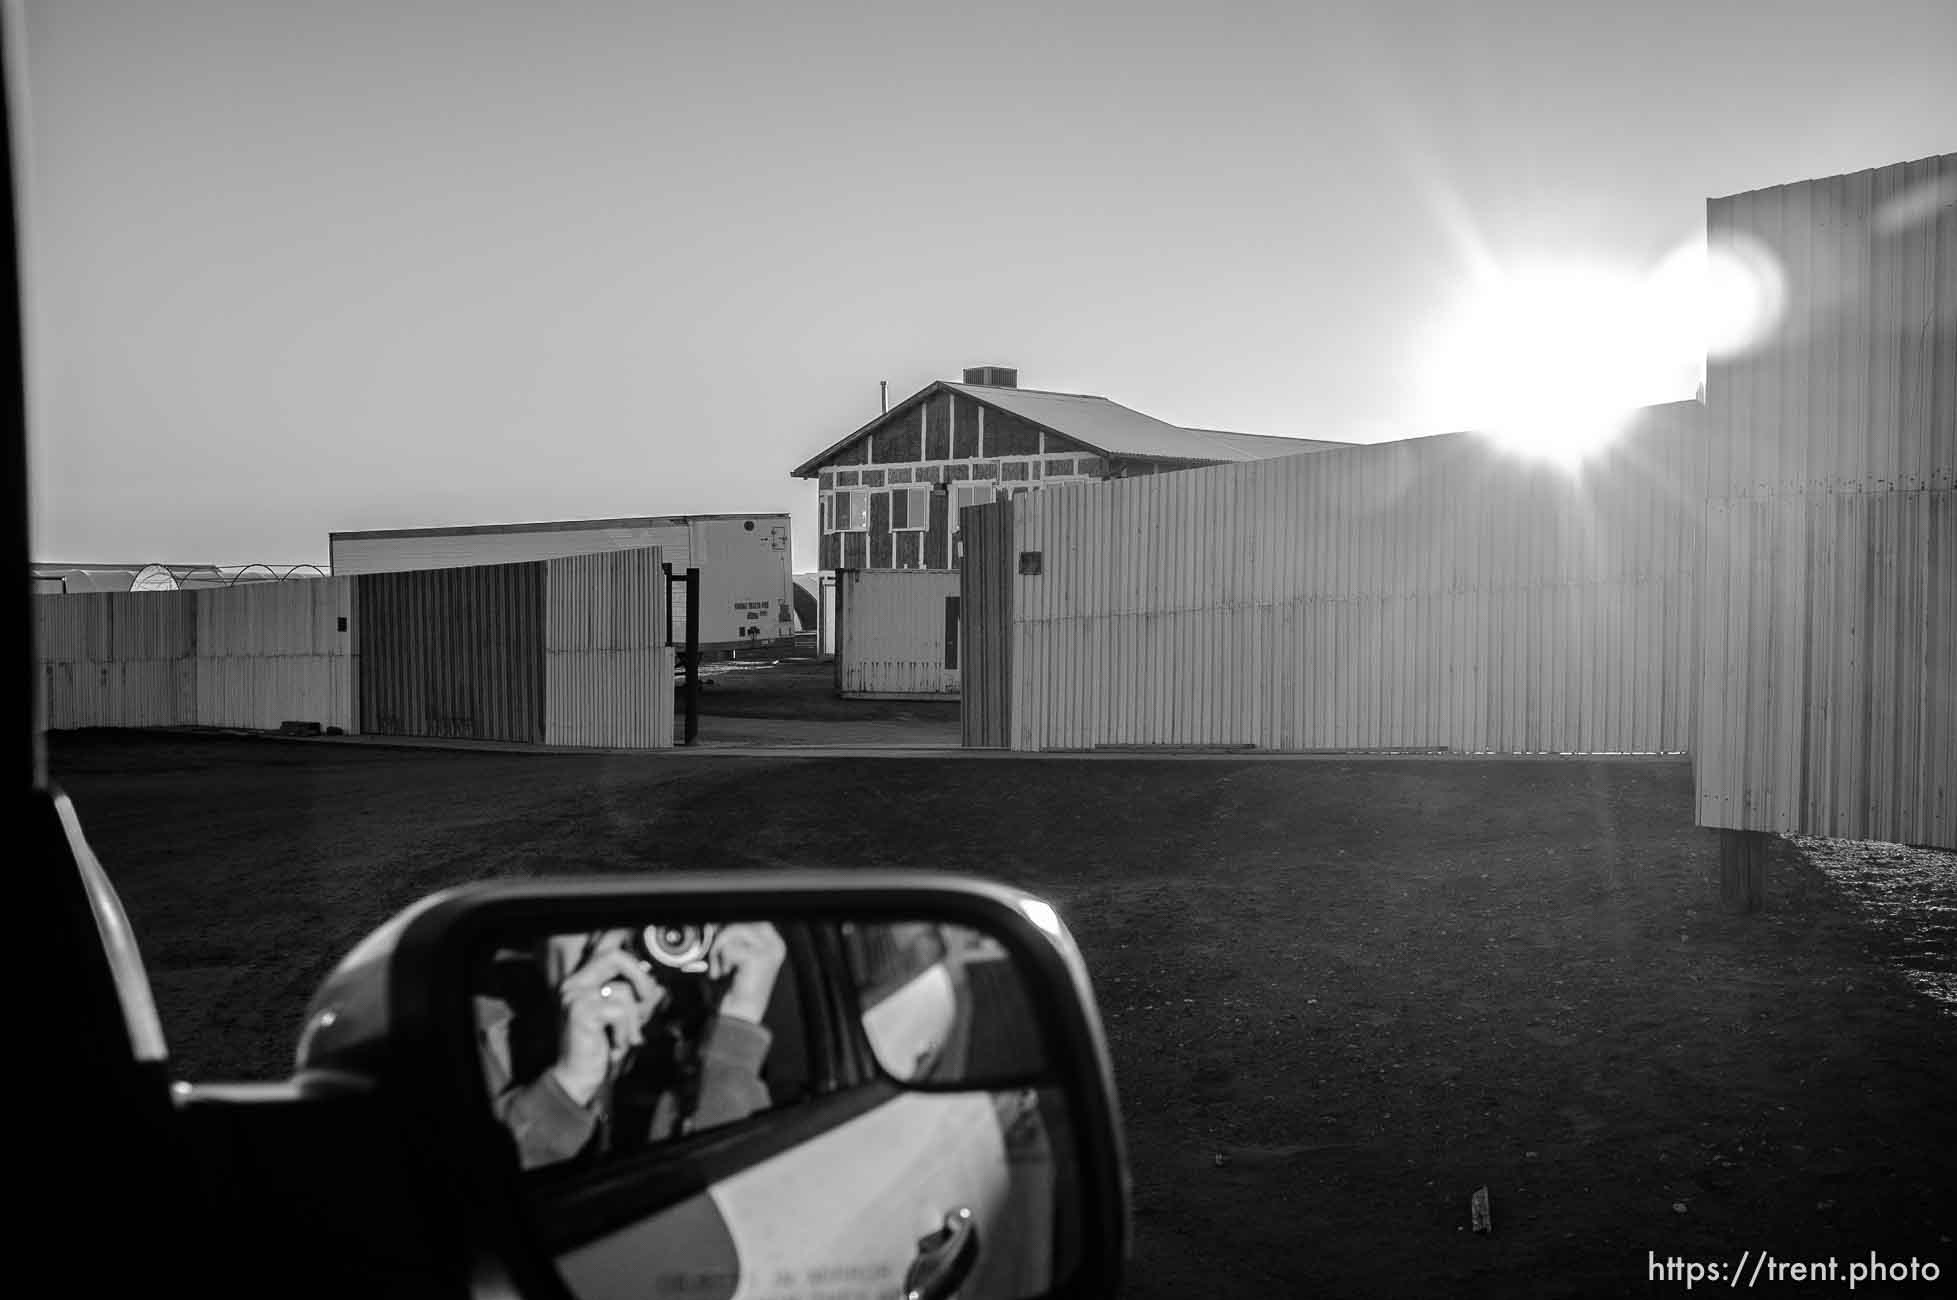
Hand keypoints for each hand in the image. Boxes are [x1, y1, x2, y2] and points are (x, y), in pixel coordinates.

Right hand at [550, 935, 663, 1106]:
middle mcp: (574, 984)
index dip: (620, 937)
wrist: (577, 1078)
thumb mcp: (620, 1018)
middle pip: (614, 956)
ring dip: (633, 1021)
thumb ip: (633, 998)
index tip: (638, 932)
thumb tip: (656, 985)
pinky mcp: (581, 1012)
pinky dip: (624, 1032)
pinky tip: (615, 1045)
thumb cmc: (600, 1047)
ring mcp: (575, 997)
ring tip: (622, 1037)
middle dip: (640, 977)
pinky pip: (620, 1011)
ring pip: (624, 993)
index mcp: (581, 982)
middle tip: (647, 998)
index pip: (602, 949)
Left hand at [708, 923, 786, 1024]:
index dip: (732, 924)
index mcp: (775, 942)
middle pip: (742, 921)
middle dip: (724, 936)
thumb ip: (738, 937)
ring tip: (721, 967)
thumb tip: (720, 921)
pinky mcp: (757, 959)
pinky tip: (725, 973)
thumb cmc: (739, 986)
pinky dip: (721, 960)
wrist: (741, 1013)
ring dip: (720, 949)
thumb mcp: (742, 956)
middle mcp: (775, 944)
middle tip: (717, 956)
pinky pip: (728, 948)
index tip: (719, 934)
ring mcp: (768, 951)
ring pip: (734, 931)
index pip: (751, 919)